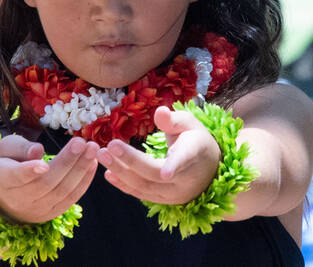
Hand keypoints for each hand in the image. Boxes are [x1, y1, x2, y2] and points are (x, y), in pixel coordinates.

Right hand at [0, 135, 97, 223]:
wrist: (6, 196)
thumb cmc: (7, 164)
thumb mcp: (6, 148)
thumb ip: (19, 147)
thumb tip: (37, 151)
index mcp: (3, 179)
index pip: (17, 177)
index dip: (30, 171)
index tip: (43, 164)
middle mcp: (19, 199)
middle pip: (45, 183)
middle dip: (66, 162)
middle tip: (81, 142)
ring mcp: (37, 209)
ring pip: (62, 191)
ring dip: (80, 169)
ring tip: (92, 149)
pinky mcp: (52, 213)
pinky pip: (71, 198)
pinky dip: (84, 181)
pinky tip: (92, 163)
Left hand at [97, 106, 219, 203]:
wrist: (210, 171)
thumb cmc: (196, 141)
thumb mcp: (190, 124)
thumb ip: (174, 119)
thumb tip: (160, 112)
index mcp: (195, 155)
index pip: (185, 160)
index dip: (176, 166)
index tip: (166, 172)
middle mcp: (186, 179)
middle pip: (155, 175)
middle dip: (131, 162)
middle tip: (108, 146)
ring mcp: (174, 194)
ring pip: (145, 187)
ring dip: (121, 172)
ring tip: (102, 155)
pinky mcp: (164, 200)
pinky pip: (141, 194)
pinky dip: (124, 185)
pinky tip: (108, 173)